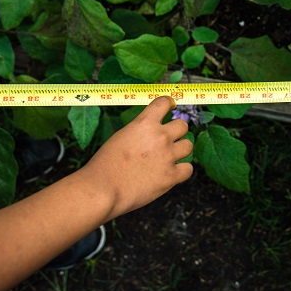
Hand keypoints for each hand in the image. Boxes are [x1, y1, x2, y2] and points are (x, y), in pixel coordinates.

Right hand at [82, 97, 192, 218]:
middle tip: (168, 140)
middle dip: (176, 131)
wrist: (103, 188)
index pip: (164, 102)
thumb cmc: (105, 164)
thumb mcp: (121, 136)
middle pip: (182, 125)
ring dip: (180, 150)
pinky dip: (181, 170)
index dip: (168, 103)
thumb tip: (152, 132)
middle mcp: (160, 137)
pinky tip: (172, 172)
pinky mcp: (171, 176)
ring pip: (188, 146)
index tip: (170, 106)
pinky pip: (188, 168)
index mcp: (145, 123)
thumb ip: (140, 131)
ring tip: (169, 157)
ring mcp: (167, 156)